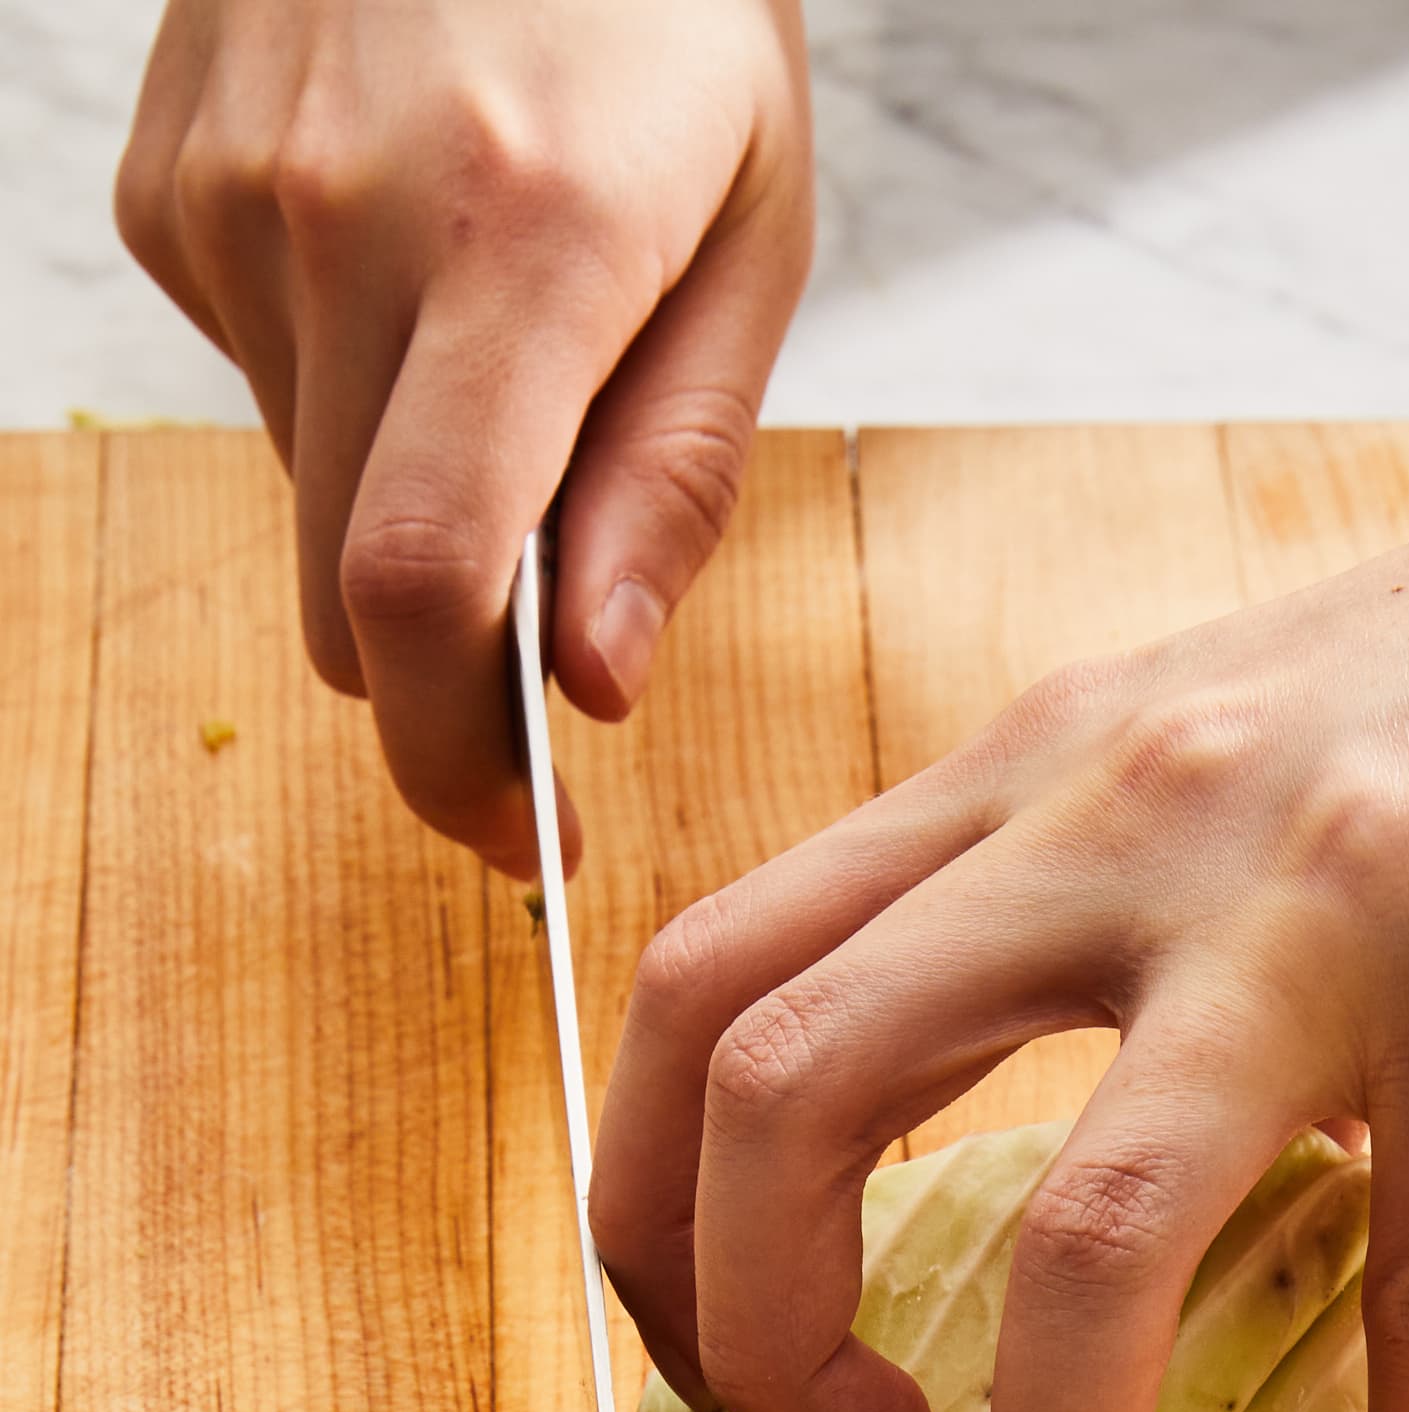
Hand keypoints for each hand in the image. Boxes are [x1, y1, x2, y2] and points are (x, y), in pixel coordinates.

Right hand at [116, 0, 812, 872]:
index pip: (427, 583)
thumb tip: (586, 684)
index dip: (459, 763)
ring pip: (304, 507)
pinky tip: (416, 281)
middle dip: (448, 687)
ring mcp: (227, 198)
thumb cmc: (665, 11)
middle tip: (544, 682)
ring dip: (406, 519)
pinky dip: (349, 405)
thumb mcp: (751, 234)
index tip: (527, 839)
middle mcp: (341, 216)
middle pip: (348, 594)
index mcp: (525, 235)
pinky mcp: (166, 190)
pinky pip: (260, 394)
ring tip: (505, 372)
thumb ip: (670, 476)